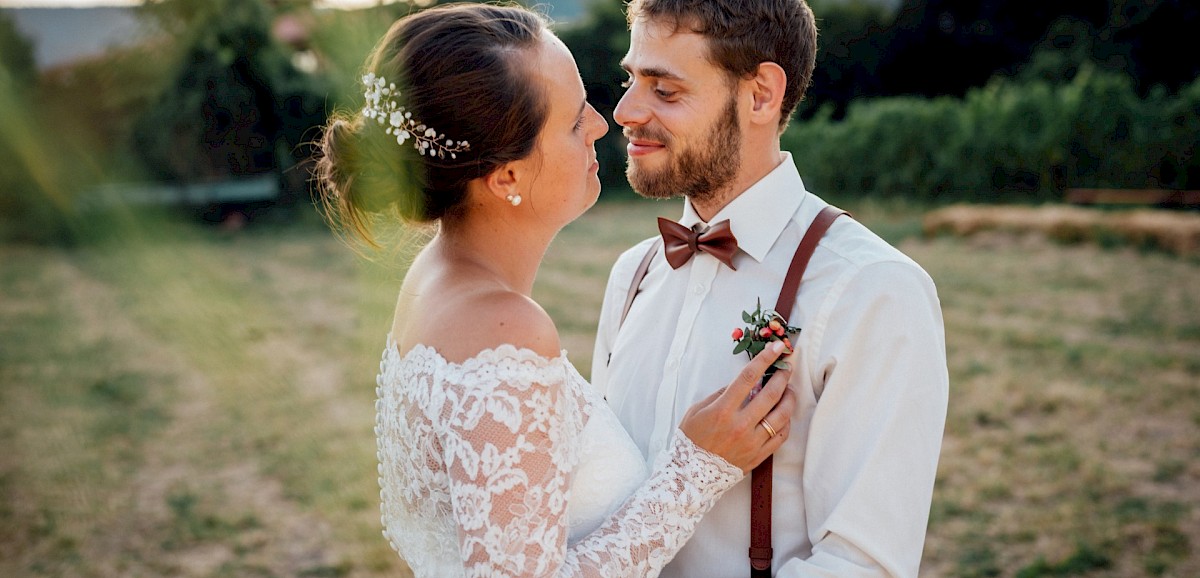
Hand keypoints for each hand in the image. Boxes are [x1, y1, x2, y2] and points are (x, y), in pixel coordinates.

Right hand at [679, 341, 796, 473]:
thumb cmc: (691, 439)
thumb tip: (741, 384)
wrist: (691, 475)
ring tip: (789, 390)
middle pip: (770, 394)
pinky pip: (781, 436)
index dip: (764, 359)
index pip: (748, 377)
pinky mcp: (759, 455)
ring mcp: (752, 441)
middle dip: (782, 376)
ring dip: (789, 398)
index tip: (776, 347)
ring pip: (781, 415)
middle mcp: (740, 424)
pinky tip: (784, 415)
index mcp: (723, 410)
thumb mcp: (697, 410)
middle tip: (787, 367)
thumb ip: (720, 395)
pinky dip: (786, 422)